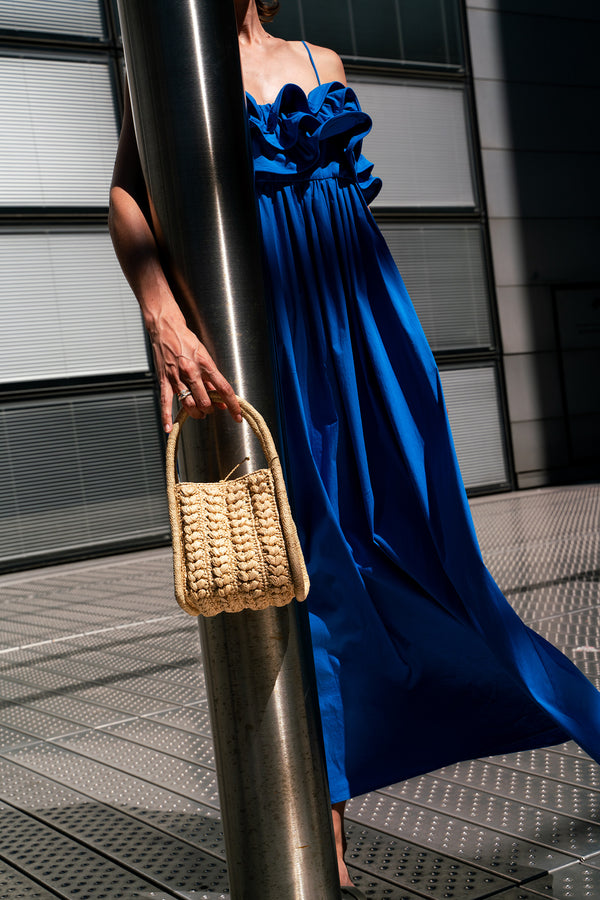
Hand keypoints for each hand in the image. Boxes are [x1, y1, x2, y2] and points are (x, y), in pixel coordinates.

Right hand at [149, 315, 241, 431]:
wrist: (166, 328)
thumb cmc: (187, 341)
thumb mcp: (205, 356)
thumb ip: (212, 379)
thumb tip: (221, 400)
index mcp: (205, 364)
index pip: (224, 388)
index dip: (233, 404)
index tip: (237, 416)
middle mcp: (191, 371)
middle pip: (205, 401)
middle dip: (210, 409)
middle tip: (210, 408)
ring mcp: (176, 376)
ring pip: (189, 404)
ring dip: (196, 413)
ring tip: (199, 412)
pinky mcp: (164, 380)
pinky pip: (166, 402)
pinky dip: (167, 417)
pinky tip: (168, 428)